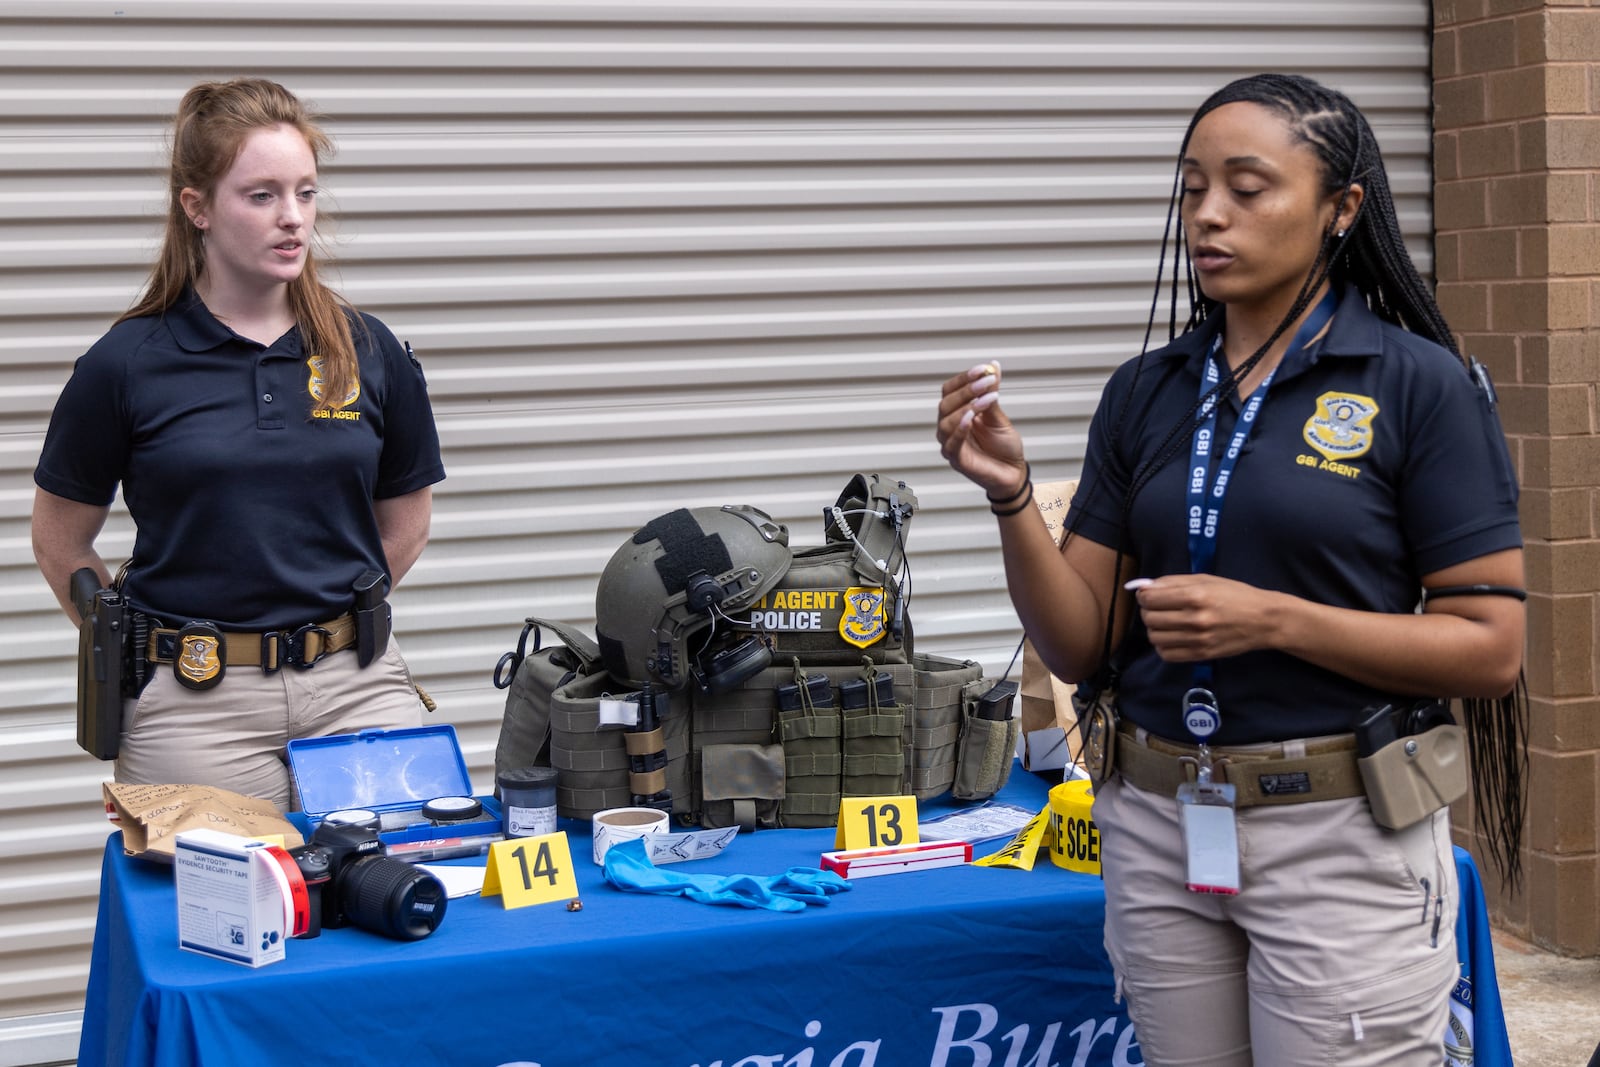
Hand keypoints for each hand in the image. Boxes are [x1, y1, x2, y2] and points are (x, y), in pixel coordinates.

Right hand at [935, 361, 1026, 497]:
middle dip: (966, 390)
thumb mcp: (999, 416)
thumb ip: (991, 394)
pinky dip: (960, 429)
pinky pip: (952, 443)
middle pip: (946, 404)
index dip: (964, 378)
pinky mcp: (956, 460)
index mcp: (957, 413)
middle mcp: (950, 427)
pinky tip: (971, 418)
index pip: (950, 390)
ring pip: (946, 422)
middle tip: (986, 382)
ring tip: (986, 399)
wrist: (1014, 472)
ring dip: (966, 407)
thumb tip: (993, 366)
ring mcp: (951, 443)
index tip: (983, 369)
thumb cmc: (1004, 446)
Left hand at [1130, 574, 1278, 661]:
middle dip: (1148, 611)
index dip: (1144, 596)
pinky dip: (1163, 646)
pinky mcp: (1202, 655)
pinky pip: (1167, 654)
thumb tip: (1144, 587)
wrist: (1263, 620)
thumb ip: (1172, 582)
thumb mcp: (1205, 579)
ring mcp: (1198, 640)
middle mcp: (1195, 619)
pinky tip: (1172, 637)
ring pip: (1155, 638)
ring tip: (1166, 622)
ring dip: (1155, 629)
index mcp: (1195, 595)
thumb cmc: (1235, 594)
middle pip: (1149, 618)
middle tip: (1158, 608)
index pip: (1150, 599)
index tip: (1149, 595)